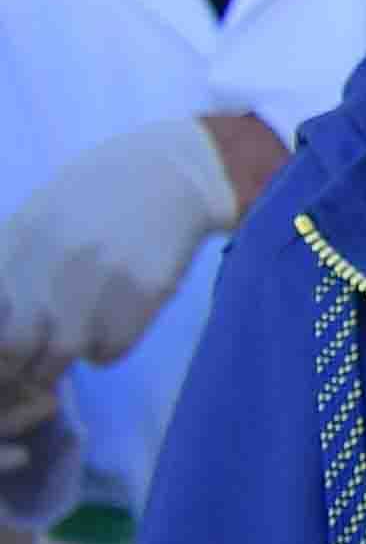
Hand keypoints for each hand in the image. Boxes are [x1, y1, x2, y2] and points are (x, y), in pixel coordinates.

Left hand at [0, 117, 243, 372]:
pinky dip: (102, 351)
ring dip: (58, 366)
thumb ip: (11, 259)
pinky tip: (106, 331)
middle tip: (27, 369)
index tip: (5, 346)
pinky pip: (109, 350)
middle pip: (16, 345)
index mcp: (19, 240)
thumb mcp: (38, 214)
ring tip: (63, 358)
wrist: (171, 174)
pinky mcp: (142, 293)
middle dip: (19, 366)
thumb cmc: (99, 192)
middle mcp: (51, 261)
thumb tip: (5, 314)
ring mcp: (99, 279)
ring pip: (62, 355)